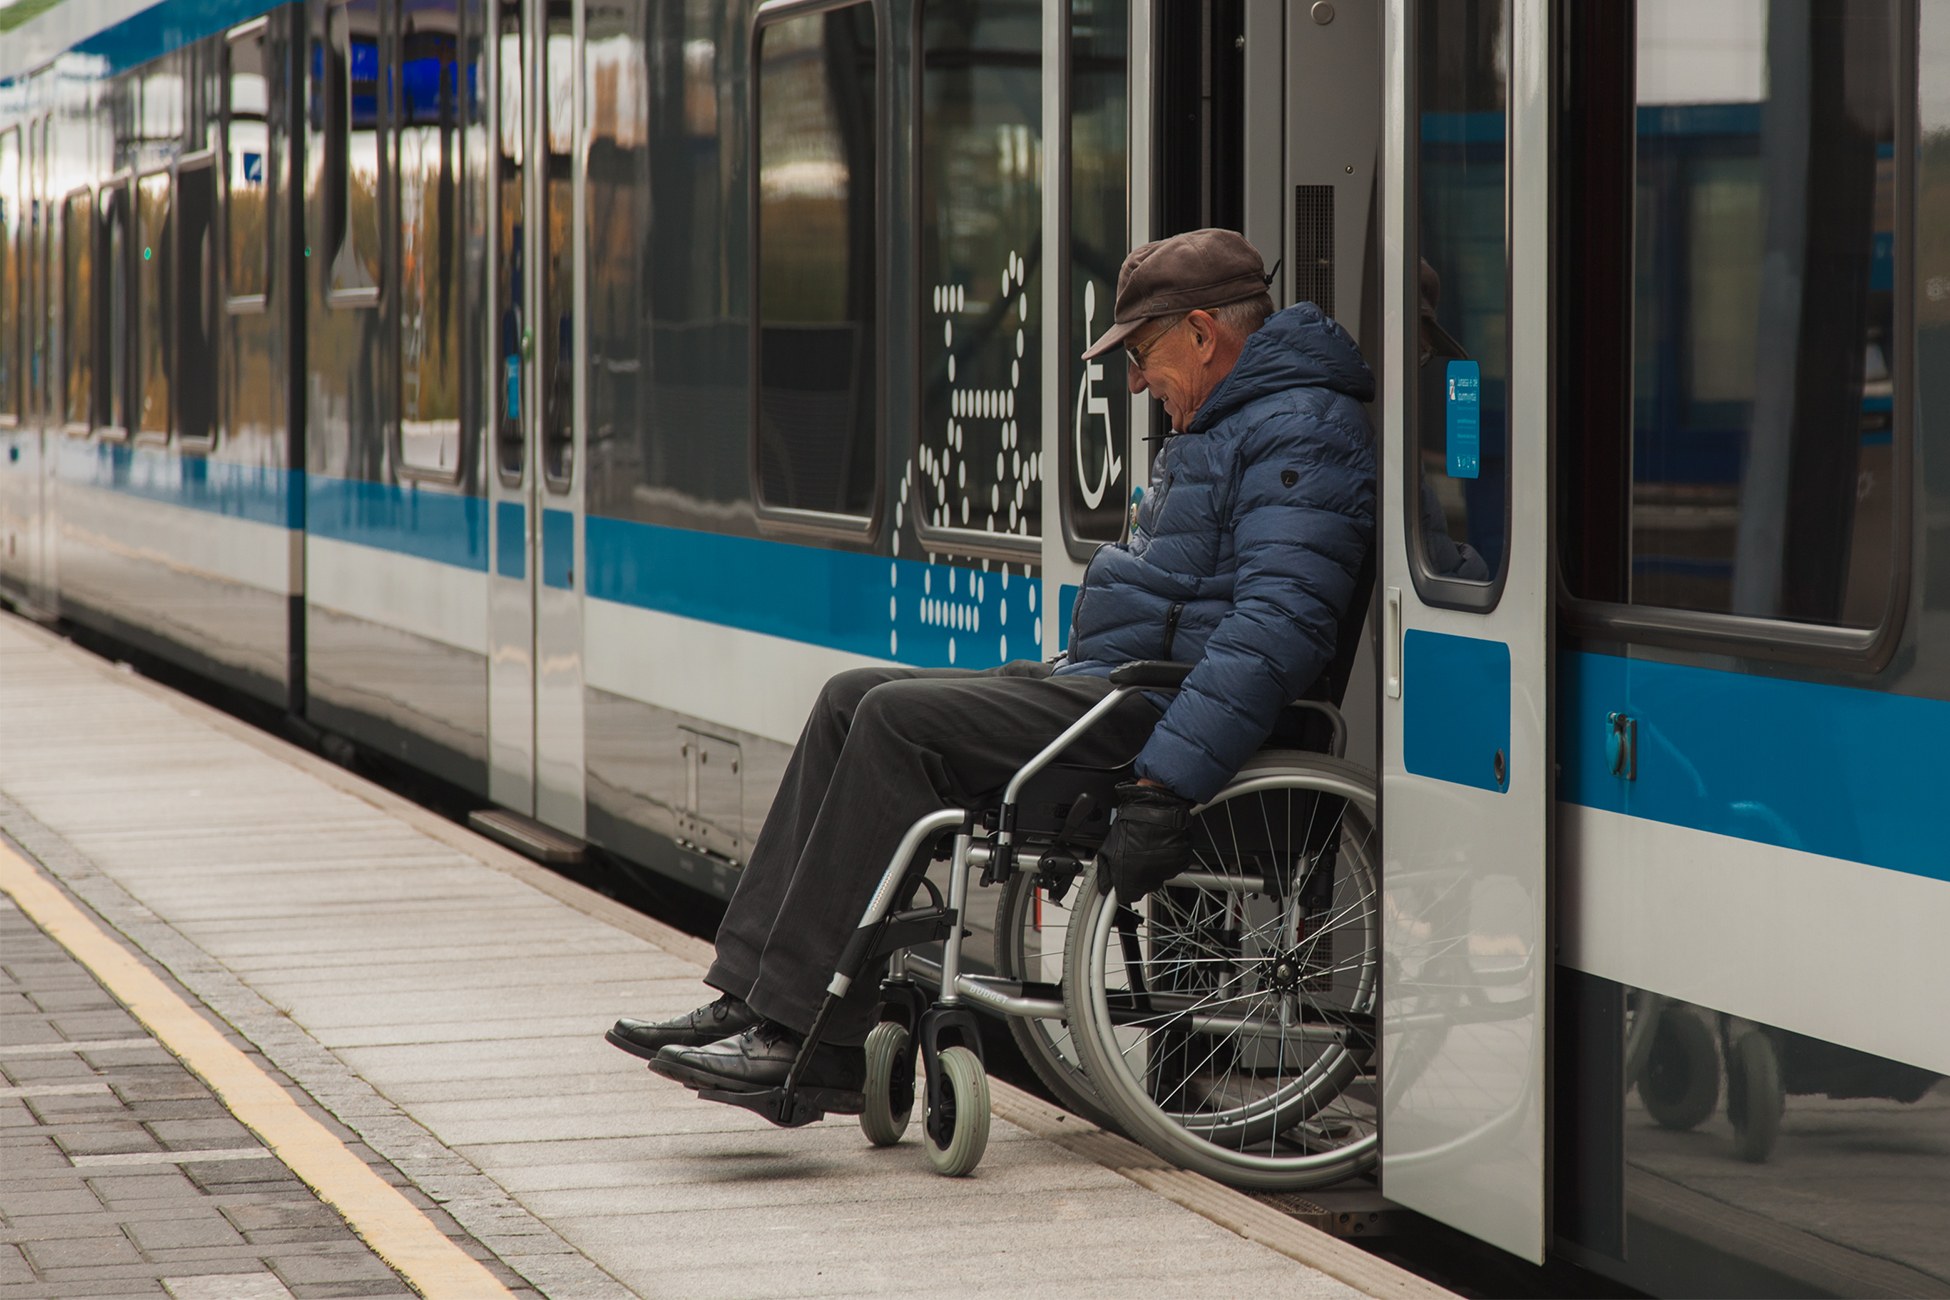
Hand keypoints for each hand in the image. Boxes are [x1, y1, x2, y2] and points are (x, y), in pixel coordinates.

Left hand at [1096, 782, 1193, 901]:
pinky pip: (1172, 865)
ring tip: (1148, 847)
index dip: (1124, 887)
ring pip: (1159, 876)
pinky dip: (1167, 858)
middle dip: (1139, 875)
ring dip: (1153, 866)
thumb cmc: (1133, 823)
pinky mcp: (1180, 862)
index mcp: (1130, 880)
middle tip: (1136, 856)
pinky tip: (1159, 845)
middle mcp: (1150, 880)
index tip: (1123, 880)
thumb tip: (1103, 886)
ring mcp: (1167, 871)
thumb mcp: (1108, 848)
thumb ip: (1105, 872)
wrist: (1157, 807)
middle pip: (1144, 887)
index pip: (1127, 897)